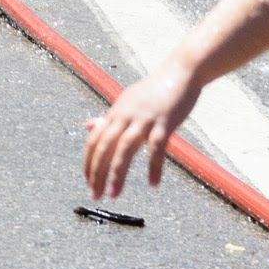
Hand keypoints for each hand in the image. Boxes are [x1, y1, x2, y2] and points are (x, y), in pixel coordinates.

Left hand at [82, 59, 203, 200]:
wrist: (180, 72)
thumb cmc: (153, 91)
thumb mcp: (126, 102)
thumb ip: (108, 117)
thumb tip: (88, 126)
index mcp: (116, 113)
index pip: (94, 140)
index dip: (89, 162)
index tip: (88, 182)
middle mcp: (125, 115)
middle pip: (104, 146)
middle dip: (97, 172)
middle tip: (95, 195)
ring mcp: (144, 118)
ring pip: (125, 148)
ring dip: (117, 173)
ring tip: (114, 194)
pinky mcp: (164, 122)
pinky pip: (156, 148)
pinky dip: (153, 167)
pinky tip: (153, 184)